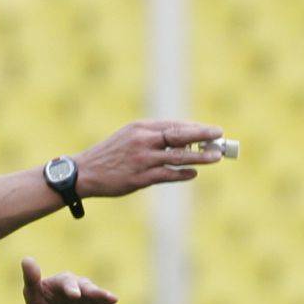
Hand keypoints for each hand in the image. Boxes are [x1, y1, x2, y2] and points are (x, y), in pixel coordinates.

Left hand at [21, 257, 120, 303]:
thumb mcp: (32, 293)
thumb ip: (31, 278)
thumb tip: (27, 259)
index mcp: (64, 281)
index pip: (68, 282)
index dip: (71, 288)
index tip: (74, 296)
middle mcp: (81, 287)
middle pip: (88, 287)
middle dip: (96, 292)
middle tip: (105, 296)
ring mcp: (91, 299)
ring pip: (101, 297)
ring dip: (107, 299)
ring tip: (113, 301)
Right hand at [73, 119, 223, 197]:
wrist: (83, 173)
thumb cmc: (108, 155)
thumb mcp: (128, 137)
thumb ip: (151, 137)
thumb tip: (181, 140)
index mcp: (139, 128)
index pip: (174, 125)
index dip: (195, 128)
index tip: (211, 130)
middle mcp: (142, 141)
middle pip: (179, 136)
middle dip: (202, 135)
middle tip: (220, 136)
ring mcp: (141, 160)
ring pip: (177, 156)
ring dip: (198, 156)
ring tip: (215, 157)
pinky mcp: (138, 178)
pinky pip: (166, 175)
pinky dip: (181, 174)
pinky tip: (192, 173)